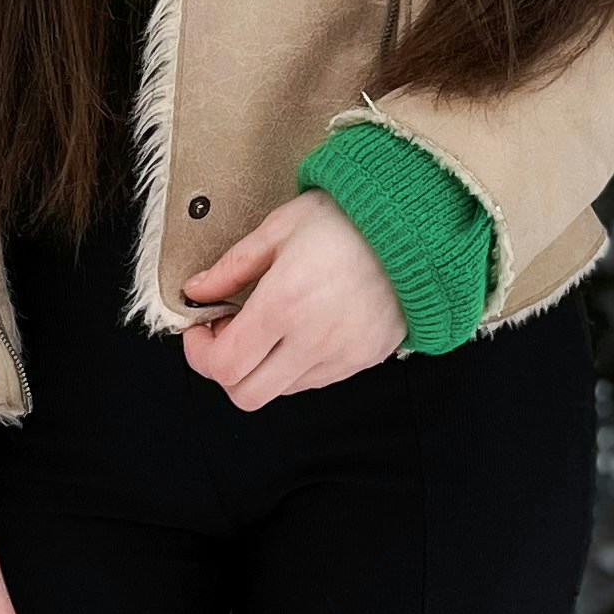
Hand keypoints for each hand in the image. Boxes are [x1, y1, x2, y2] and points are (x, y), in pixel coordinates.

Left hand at [178, 190, 404, 406]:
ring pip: (281, 391)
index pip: (224, 365)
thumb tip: (198, 290)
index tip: (200, 329)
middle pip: (247, 395)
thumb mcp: (280, 227)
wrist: (415, 225)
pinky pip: (316, 381)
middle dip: (226, 370)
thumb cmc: (350, 218)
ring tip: (267, 326)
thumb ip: (232, 266)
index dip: (200, 354)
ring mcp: (341, 357)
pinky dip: (295, 365)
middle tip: (226, 334)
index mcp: (284, 304)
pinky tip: (299, 329)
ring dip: (262, 368)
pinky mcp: (363, 360)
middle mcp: (312, 340)